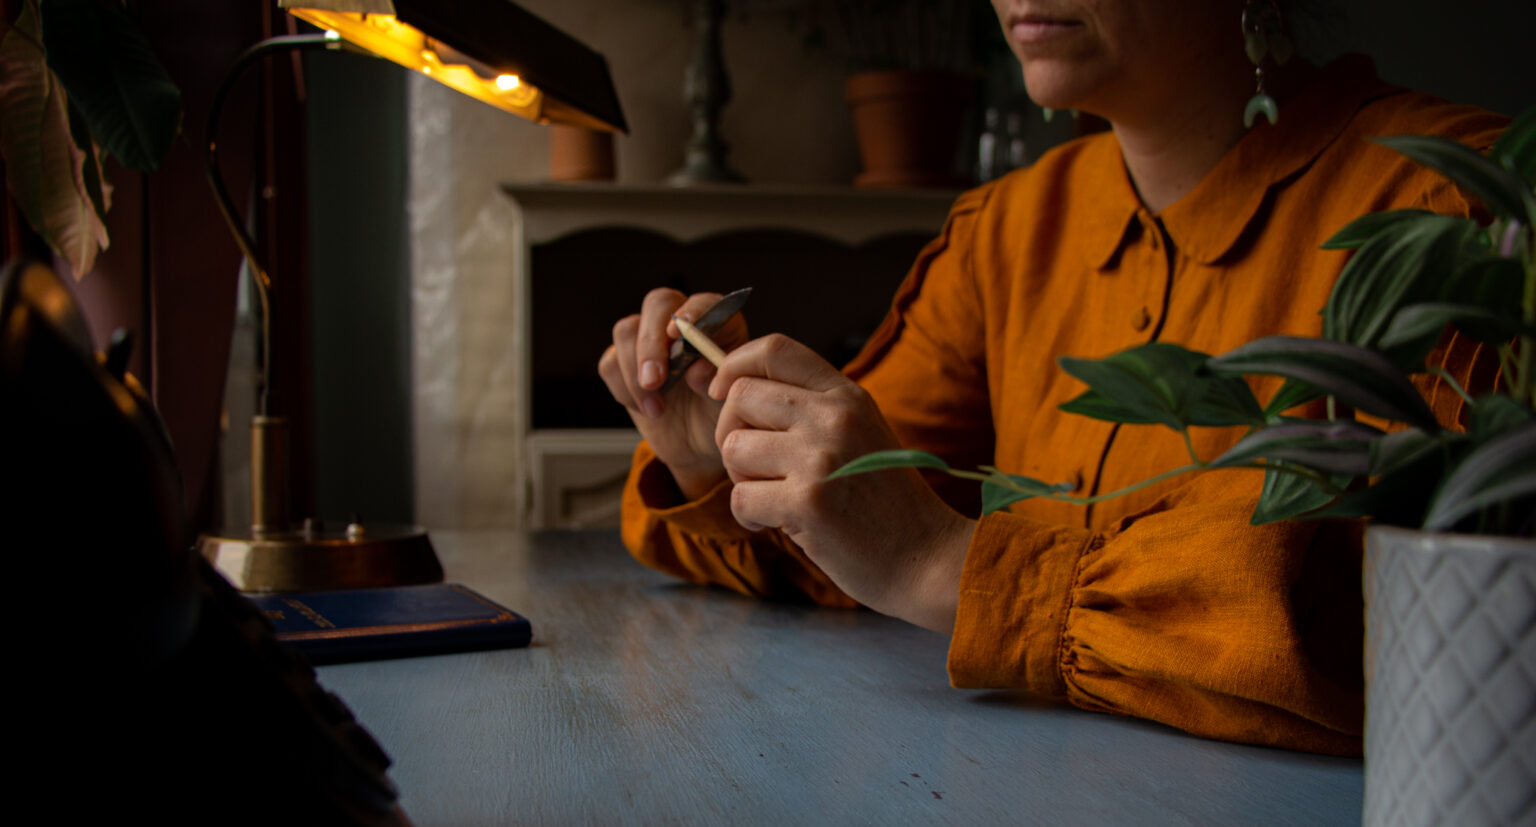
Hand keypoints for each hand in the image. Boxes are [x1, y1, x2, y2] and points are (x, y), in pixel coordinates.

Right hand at [599, 287, 747, 498]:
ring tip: (656, 408)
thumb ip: (715, 383)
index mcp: (718, 324)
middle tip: (654, 380)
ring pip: (626, 330)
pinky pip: (610, 363)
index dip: (690, 313)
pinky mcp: (624, 362)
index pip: (703, 303)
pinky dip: (623, 388)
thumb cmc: (719, 417)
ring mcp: (650, 341)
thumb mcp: (727, 405)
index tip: (678, 335)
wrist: (698, 446)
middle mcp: (681, 325)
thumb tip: (697, 370)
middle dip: (651, 342)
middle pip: (657, 304)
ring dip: (634, 370)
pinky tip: (648, 409)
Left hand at [708, 334, 974, 632]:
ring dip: (742, 480)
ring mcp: (819, 458)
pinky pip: (740, 498)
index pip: (774, 349)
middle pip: (740, 397)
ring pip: (733, 449)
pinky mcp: (806, 503)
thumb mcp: (861, 432)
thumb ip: (813, 408)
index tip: (721, 390)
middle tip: (753, 466)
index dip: (733, 364)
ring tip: (773, 498)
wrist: (926, 556)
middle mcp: (834, 417)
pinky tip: (776, 525)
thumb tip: (737, 389)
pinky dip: (749, 518)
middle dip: (731, 433)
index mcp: (847, 395)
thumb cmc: (886, 500)